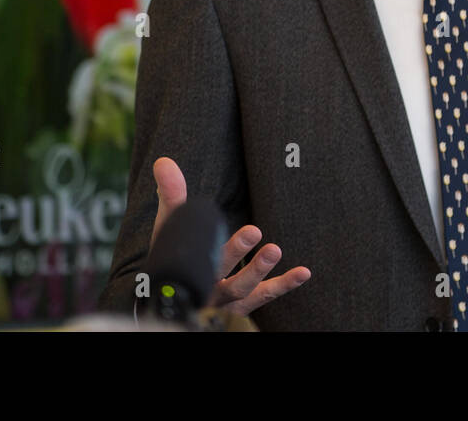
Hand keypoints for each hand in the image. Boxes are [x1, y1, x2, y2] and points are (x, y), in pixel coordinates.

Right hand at [150, 156, 311, 316]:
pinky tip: (303, 273)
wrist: (177, 296)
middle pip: (219, 275)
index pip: (193, 259)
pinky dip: (284, 285)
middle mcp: (204, 291)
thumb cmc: (176, 255)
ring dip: (258, 271)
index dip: (205, 244)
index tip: (216, 220)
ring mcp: (224, 302)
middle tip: (253, 231)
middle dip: (235, 254)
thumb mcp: (170, 227)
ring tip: (274, 250)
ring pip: (241, 290)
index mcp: (187, 271)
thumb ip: (171, 196)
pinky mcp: (243, 305)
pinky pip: (264, 297)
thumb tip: (164, 162)